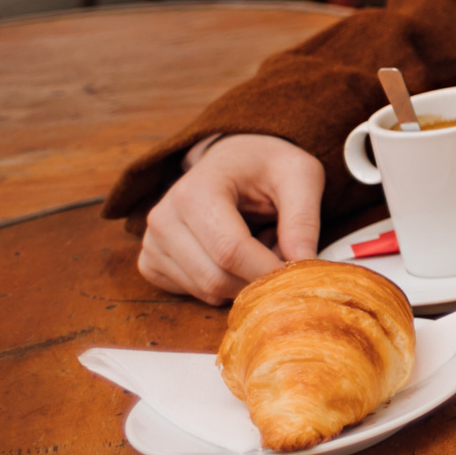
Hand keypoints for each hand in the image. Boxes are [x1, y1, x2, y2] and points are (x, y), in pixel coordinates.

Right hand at [137, 134, 324, 302]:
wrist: (234, 160)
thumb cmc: (268, 165)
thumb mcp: (300, 175)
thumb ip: (303, 219)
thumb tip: (304, 265)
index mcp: (196, 192)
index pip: (230, 250)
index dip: (268, 270)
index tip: (299, 274)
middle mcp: (164, 218)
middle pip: (216, 277)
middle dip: (258, 278)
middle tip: (283, 252)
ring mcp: (152, 243)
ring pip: (206, 291)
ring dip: (243, 281)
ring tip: (260, 245)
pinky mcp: (151, 263)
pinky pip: (194, 294)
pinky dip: (223, 285)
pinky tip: (235, 256)